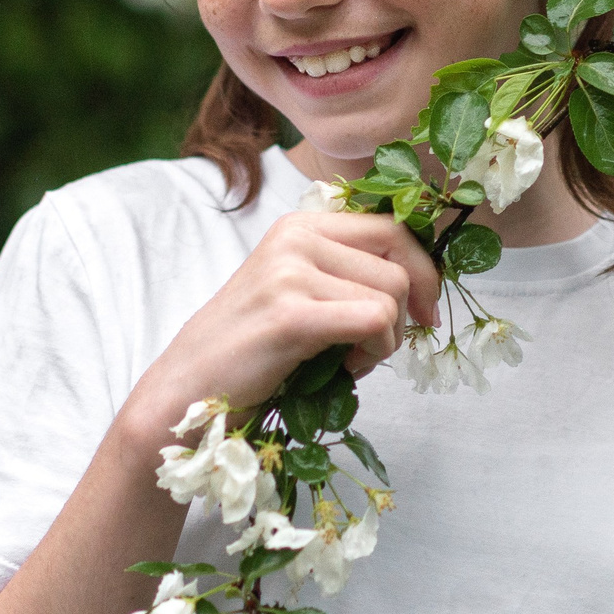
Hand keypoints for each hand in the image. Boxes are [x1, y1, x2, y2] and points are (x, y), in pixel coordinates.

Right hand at [115, 211, 439, 452]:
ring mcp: (290, 271)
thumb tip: (421, 280)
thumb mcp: (298, 290)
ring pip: (390, 296)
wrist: (188, 388)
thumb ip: (344, 274)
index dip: (423, 270)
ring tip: (347, 360)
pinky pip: (374, 320)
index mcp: (300, 225)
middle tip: (379, 348)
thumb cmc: (251, 348)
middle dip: (406, 314)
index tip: (425, 311)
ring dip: (385, 340)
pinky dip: (375, 351)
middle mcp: (296, 237)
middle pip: (398, 264)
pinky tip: (346, 368)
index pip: (391, 227)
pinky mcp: (290, 313)